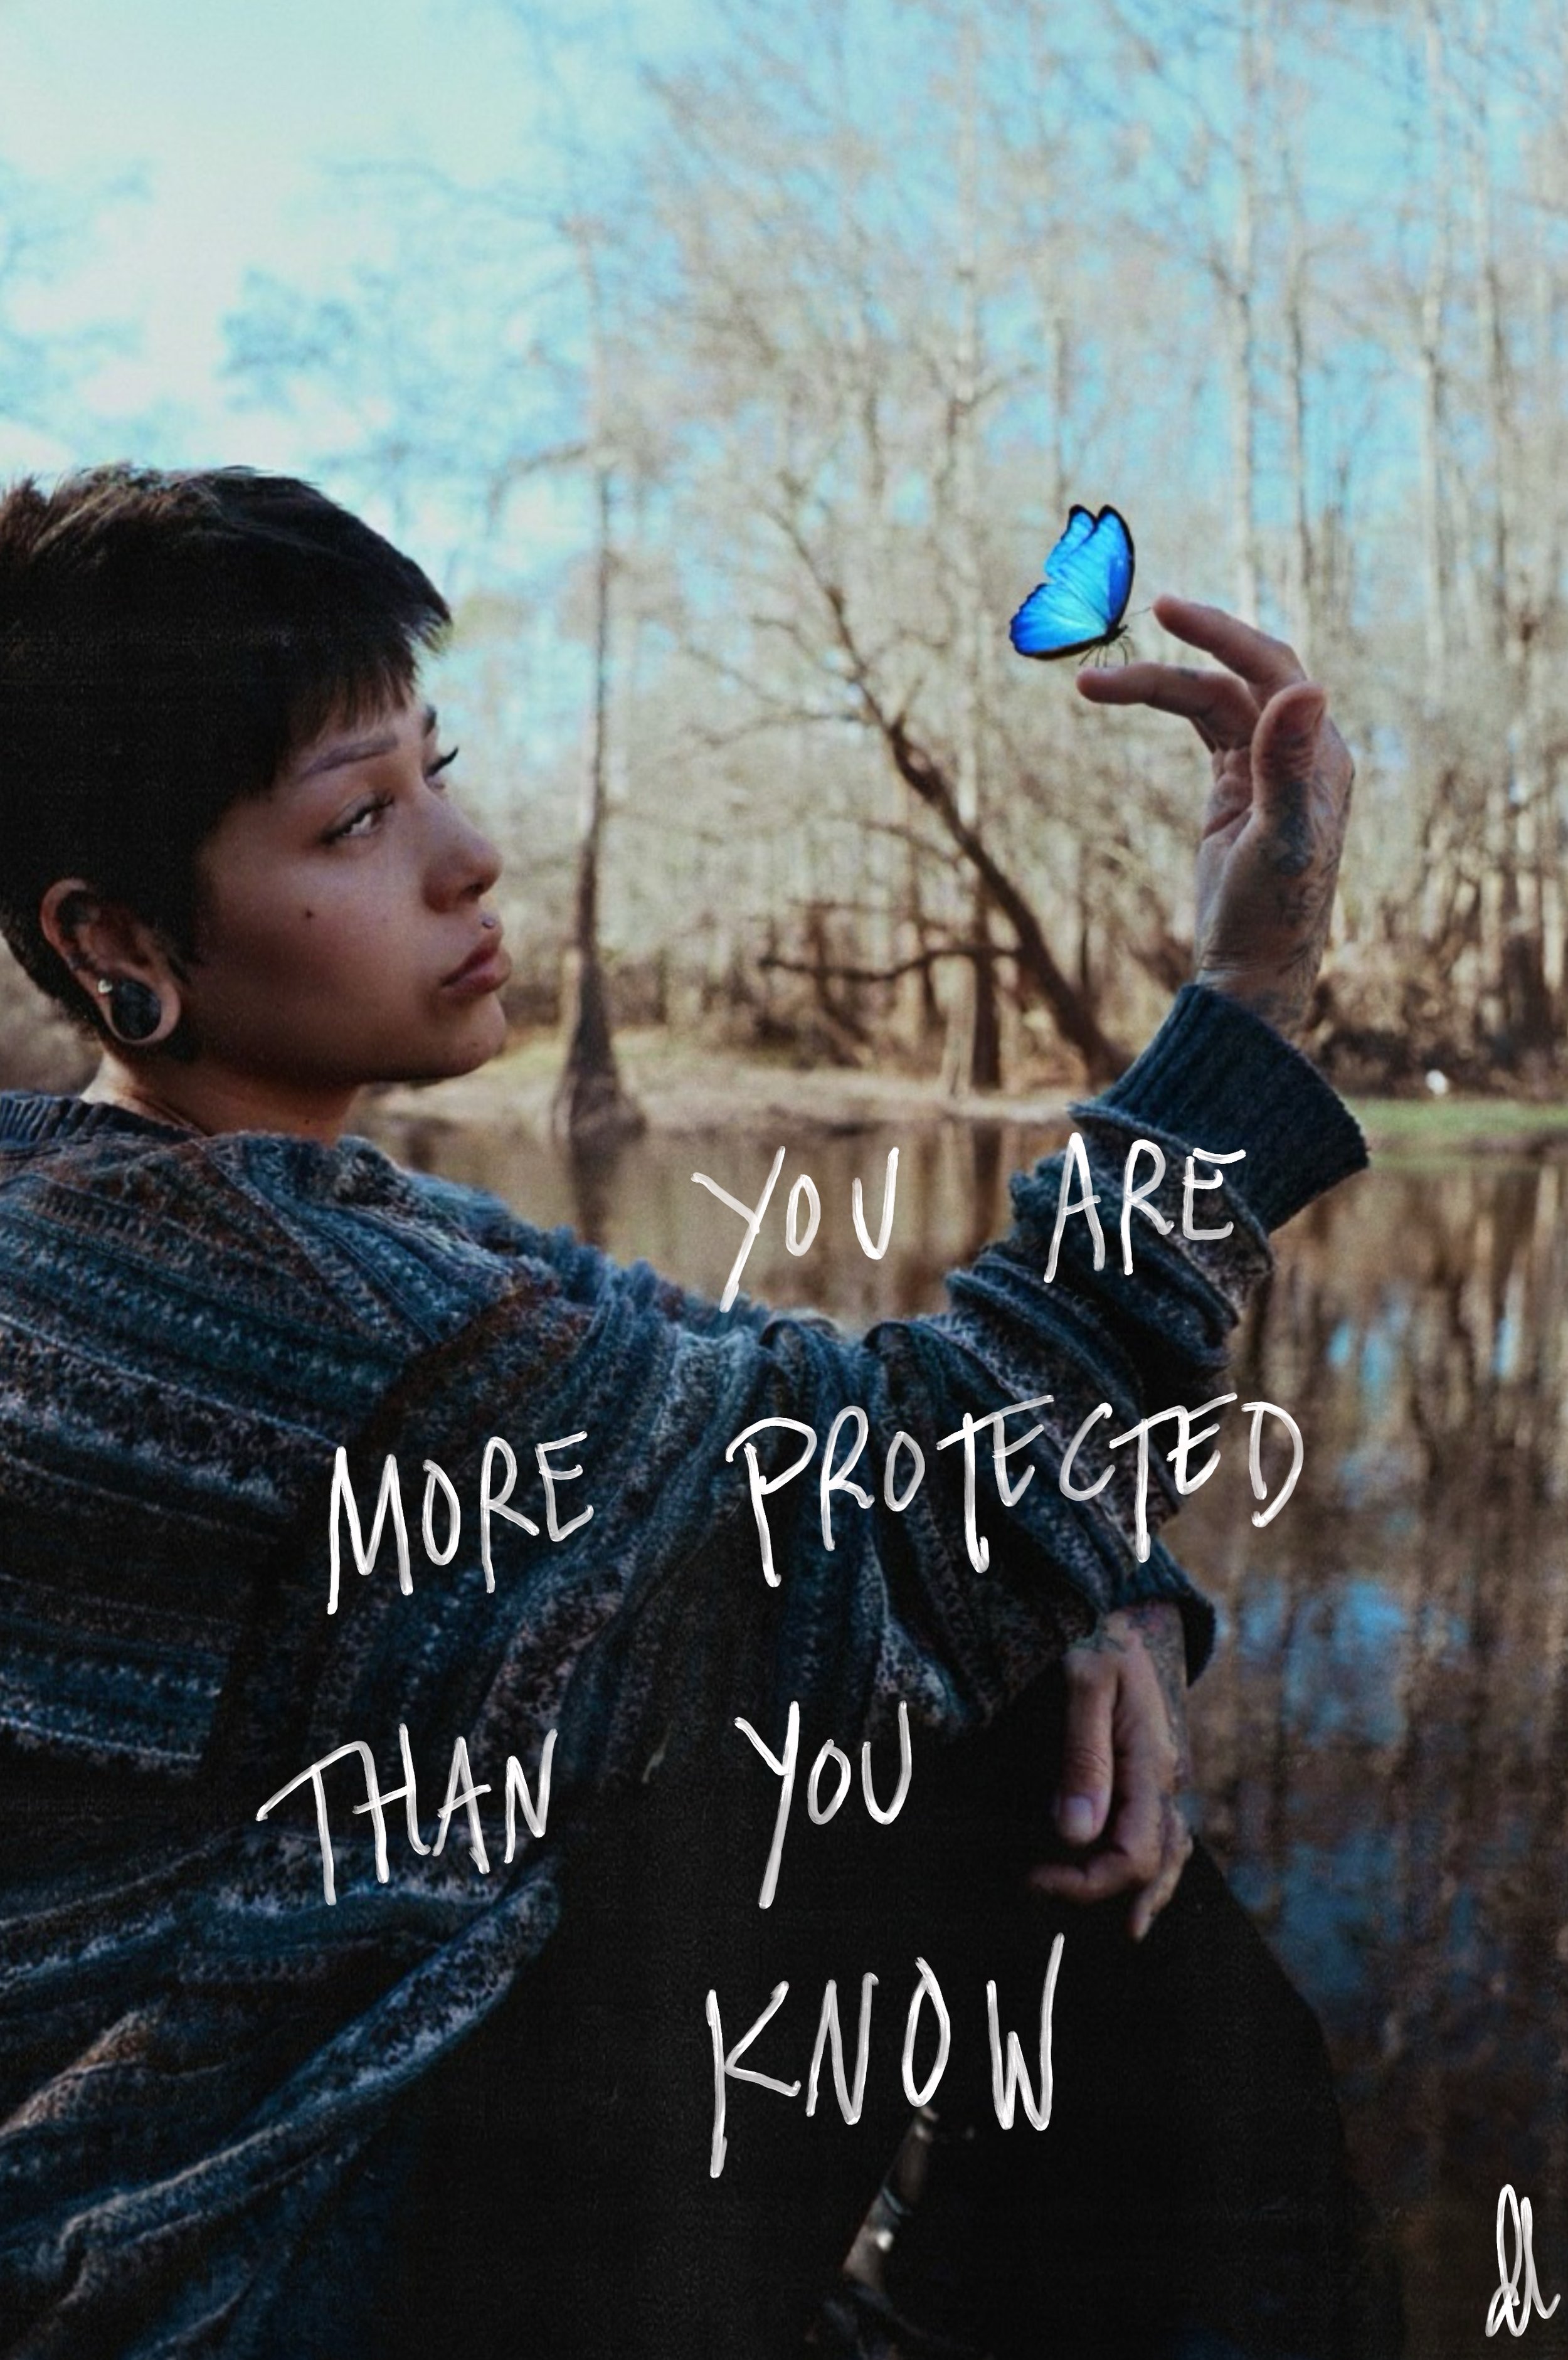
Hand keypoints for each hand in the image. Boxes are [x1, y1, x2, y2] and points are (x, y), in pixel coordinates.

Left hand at [1029, 1601, 1192, 1941]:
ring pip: (1171, 1844)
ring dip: (1145, 1885)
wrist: (1122, 1595)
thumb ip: (1083, 1759)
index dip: (1087, 1881)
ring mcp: (1162, 1767)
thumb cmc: (1097, 1631)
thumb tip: (1077, 1836)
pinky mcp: (1148, 1757)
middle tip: (1044, 1895)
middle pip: (1157, 1860)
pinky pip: (1159, 1819)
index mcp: (1152, 1761)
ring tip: (1128, 1925)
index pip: (1135, 1854)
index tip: (1033, 1877)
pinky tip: (1130, 1869)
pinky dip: (1150, 1854)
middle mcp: (1165, 1773)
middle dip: (1107, 1892)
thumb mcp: (1085, 1681)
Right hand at [1076, 595, 1353, 1036]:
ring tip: (1089, 684)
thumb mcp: (1280, 842)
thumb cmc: (1274, 917)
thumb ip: (1289, 766)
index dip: (1222, 635)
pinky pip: (1200, 727)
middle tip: (1131, 626)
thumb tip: (1309, 688)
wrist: (1252, 973)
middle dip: (1183, 651)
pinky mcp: (1232, 788)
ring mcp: (1263, 768)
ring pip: (1208, 702)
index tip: (1167, 613)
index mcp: (1320, 756)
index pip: (1271, 671)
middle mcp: (1296, 752)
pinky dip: (1162, 707)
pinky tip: (1121, 696)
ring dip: (1154, 687)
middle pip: (1234, 678)